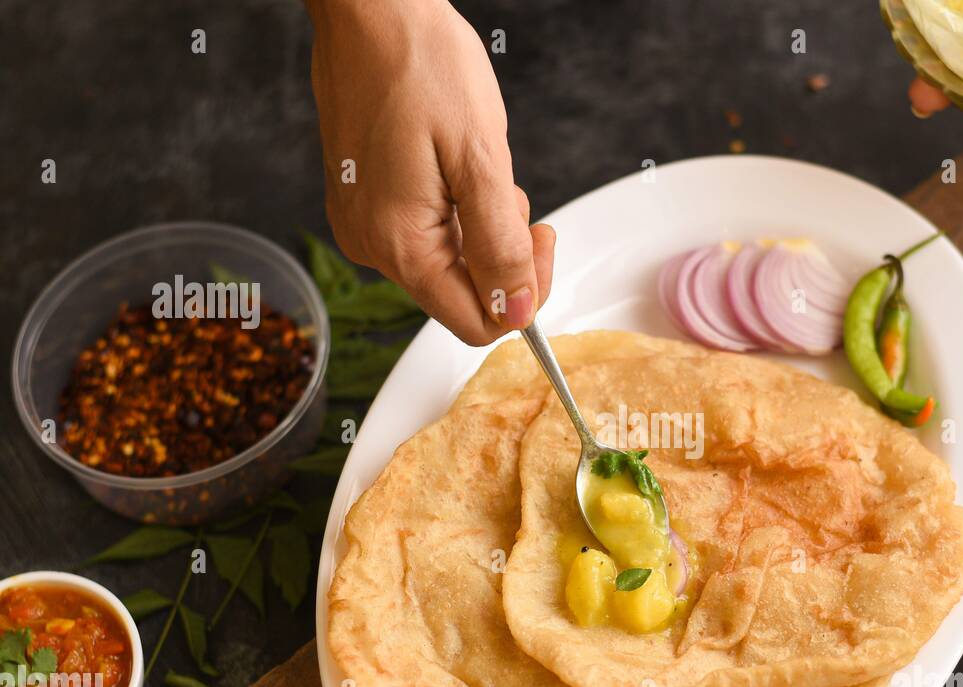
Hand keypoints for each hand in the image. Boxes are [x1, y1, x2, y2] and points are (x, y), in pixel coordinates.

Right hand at [306, 0, 554, 344]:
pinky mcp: (366, 203)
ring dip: (483, 227)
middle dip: (502, 252)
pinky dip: (458, 210)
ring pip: (450, 263)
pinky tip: (454, 163)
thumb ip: (501, 246)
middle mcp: (372, 247)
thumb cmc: (422, 65)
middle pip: (463, 294)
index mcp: (399, 246)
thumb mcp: (480, 160)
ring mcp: (365, 225)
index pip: (477, 322)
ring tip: (477, 165)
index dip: (523, 295)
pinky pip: (428, 233)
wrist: (371, 7)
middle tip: (509, 190)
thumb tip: (519, 313)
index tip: (540, 238)